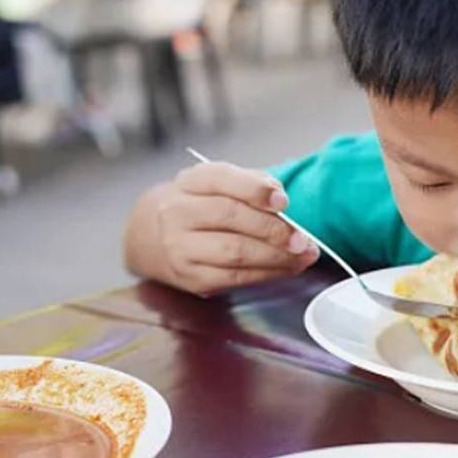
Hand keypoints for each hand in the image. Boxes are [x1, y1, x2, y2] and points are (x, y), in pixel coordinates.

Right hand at [150, 162, 318, 295]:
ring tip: (304, 256)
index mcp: (190, 182)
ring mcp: (181, 247)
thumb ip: (252, 183)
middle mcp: (178, 212)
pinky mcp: (191, 277)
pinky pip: (235, 278)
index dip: (255, 190)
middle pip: (231, 217)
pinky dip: (267, 274)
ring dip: (278, 256)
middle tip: (304, 238)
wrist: (153, 237)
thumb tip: (280, 199)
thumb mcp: (221, 183)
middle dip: (274, 229)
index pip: (221, 179)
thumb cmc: (202, 205)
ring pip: (236, 253)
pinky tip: (287, 268)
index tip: (284, 201)